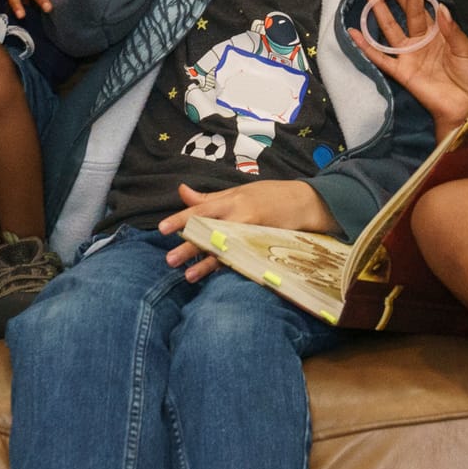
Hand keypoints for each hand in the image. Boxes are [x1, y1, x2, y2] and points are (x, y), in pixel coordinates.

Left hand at [159, 180, 334, 281]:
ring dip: (207, 263)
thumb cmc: (269, 195)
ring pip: (225, 248)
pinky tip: (218, 277)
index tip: (162, 229)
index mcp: (231, 199)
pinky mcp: (264, 244)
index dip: (181, 219)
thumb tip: (181, 191)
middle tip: (169, 259)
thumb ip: (209, 198)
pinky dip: (230, 267)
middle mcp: (240, 214)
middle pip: (210, 230)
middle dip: (189, 246)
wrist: (305, 202)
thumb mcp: (238, 192)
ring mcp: (253, 231)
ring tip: (190, 276)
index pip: (201, 209)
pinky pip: (243, 257)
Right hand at [345, 0, 467, 133]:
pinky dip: (366, 47)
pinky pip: (381, 58)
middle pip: (405, 13)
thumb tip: (440, 8)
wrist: (466, 106)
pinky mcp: (401, 72)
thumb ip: (452, 31)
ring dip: (379, 11)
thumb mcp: (467, 50)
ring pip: (390, 29)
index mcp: (438, 33)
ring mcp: (408, 56)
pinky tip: (354, 32)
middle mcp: (420, 41)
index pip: (423, 8)